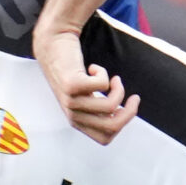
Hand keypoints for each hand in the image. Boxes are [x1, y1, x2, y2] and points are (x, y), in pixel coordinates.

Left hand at [38, 27, 137, 143]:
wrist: (51, 46)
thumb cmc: (72, 71)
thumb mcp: (86, 97)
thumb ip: (99, 109)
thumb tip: (126, 114)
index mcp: (77, 122)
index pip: (105, 138)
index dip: (123, 124)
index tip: (129, 106)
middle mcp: (72, 115)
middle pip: (112, 126)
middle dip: (130, 111)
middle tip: (134, 97)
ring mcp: (70, 100)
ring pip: (110, 105)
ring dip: (118, 89)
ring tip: (113, 79)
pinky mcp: (71, 84)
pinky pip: (102, 85)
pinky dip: (104, 74)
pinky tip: (94, 68)